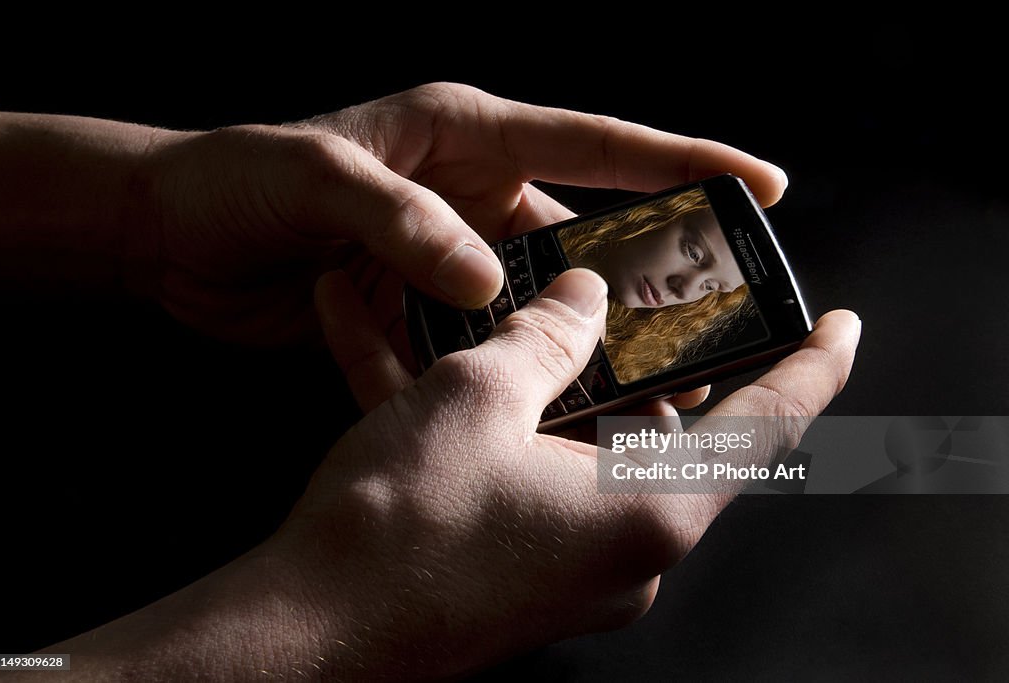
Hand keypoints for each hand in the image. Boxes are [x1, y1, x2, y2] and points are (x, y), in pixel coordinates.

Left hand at [140, 82, 788, 344]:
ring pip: (545, 301)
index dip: (684, 161)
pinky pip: (488, 342)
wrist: (167, 235)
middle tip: (710, 329)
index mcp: (465, 136)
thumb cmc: (235, 181)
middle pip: (588, 236)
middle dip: (648, 281)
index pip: (597, 145)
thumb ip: (405, 224)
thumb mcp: (319, 181)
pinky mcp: (423, 309)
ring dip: (583, 341)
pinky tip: (548, 407)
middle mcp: (471, 193)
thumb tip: (488, 283)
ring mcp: (451, 255)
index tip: (761, 184)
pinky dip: (515, 370)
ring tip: (642, 388)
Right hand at [259, 269, 860, 678]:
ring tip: (539, 328)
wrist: (305, 633)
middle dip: (662, 367)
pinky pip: (537, 480)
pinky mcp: (522, 568)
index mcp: (646, 512)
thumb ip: (545, 339)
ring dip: (573, 391)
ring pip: (596, 454)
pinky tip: (457, 375)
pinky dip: (514, 430)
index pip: (768, 430)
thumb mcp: (476, 399)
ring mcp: (573, 567)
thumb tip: (583, 302)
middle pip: (676, 438)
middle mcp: (625, 551)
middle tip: (648, 308)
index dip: (813, 369)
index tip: (840, 328)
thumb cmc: (393, 530)